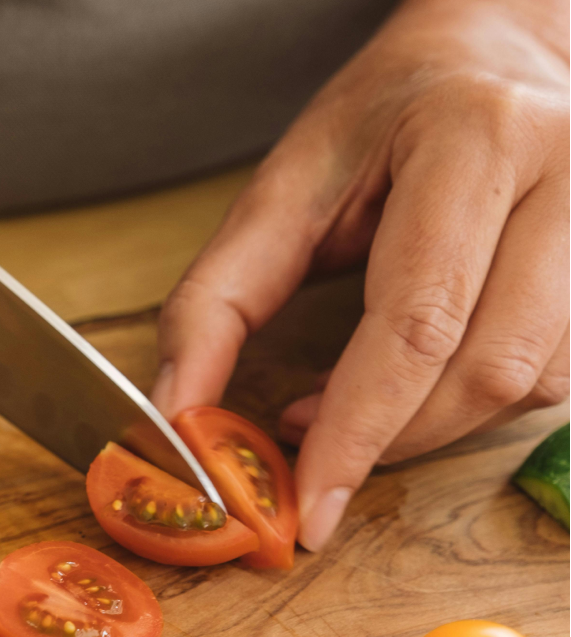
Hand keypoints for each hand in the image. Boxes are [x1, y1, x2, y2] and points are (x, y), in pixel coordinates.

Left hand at [152, 0, 569, 550]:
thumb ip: (217, 302)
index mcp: (474, 140)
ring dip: (433, 426)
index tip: (309, 510)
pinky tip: (423, 383)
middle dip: (391, 440)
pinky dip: (476, 404)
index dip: (356, 432)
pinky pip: (562, 377)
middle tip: (315, 456)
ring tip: (360, 405)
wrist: (493, 52)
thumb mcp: (280, 191)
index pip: (416, 322)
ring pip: (536, 384)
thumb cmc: (379, 123)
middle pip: (488, 367)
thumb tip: (179, 414)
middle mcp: (570, 173)